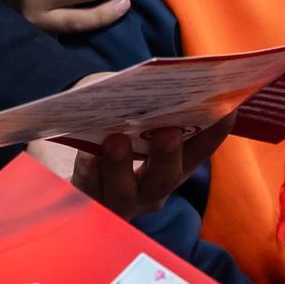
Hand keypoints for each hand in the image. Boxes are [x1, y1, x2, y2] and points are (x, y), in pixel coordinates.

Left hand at [31, 109, 233, 217]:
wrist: (55, 164)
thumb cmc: (101, 124)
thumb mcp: (121, 105)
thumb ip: (138, 98)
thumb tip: (147, 78)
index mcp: (169, 166)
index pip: (197, 152)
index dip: (213, 134)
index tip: (228, 110)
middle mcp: (148, 191)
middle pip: (163, 178)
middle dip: (166, 155)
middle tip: (167, 132)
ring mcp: (117, 202)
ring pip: (123, 192)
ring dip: (121, 166)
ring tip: (117, 140)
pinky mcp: (84, 205)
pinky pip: (86, 192)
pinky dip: (86, 171)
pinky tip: (85, 155)